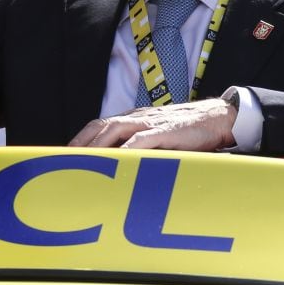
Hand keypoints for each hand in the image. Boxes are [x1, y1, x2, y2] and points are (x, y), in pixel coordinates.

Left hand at [69, 98, 236, 150]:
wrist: (219, 117)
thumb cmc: (189, 131)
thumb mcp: (160, 136)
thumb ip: (141, 147)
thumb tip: (121, 167)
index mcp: (135, 118)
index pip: (100, 125)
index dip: (81, 139)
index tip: (65, 156)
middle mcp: (138, 117)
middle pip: (101, 126)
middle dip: (81, 144)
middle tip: (64, 162)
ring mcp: (151, 123)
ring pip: (115, 130)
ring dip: (96, 146)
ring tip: (81, 163)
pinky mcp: (166, 131)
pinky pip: (141, 139)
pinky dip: (125, 150)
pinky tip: (115, 161)